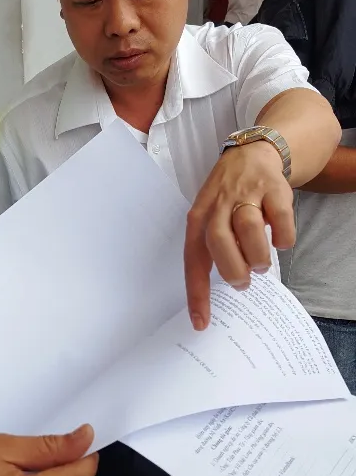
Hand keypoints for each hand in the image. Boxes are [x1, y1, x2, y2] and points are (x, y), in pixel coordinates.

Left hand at [184, 141, 294, 329]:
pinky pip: (280, 219)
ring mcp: (246, 194)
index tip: (201, 322)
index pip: (194, 259)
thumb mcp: (210, 216)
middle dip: (232, 270)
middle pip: (218, 242)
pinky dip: (283, 237)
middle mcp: (219, 205)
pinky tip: (280, 241)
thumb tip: (225, 286)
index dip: (197, 293)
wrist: (253, 153)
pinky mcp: (273, 188)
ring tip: (261, 263)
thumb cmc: (228, 196)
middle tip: (242, 282)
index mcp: (199, 218)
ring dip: (257, 255)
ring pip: (248, 229)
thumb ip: (213, 247)